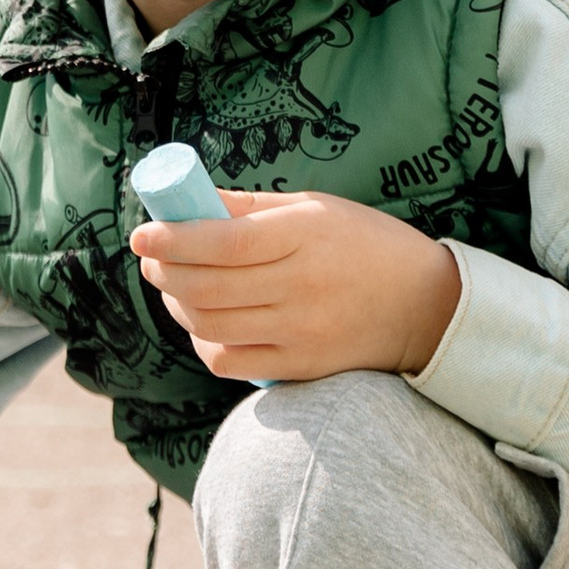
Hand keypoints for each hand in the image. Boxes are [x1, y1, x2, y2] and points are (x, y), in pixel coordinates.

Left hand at [132, 189, 461, 382]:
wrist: (426, 306)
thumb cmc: (366, 244)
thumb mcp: (316, 208)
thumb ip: (251, 208)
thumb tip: (189, 201)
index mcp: (306, 236)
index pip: (224, 241)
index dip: (174, 238)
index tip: (142, 234)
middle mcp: (301, 286)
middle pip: (207, 287)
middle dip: (165, 271)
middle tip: (153, 257)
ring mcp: (300, 332)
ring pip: (210, 326)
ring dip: (178, 306)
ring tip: (175, 287)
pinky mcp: (300, 366)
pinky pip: (231, 361)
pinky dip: (205, 343)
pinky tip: (204, 324)